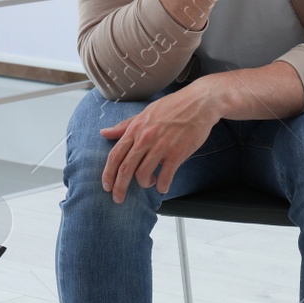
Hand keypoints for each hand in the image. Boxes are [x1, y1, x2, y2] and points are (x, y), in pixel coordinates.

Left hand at [100, 87, 219, 201]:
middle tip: (118, 199)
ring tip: (150, 182)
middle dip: (119, 187)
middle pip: (125, 169)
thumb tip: (104, 133)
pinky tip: (163, 186)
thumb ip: (125, 126)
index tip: (106, 186)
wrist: (199, 103)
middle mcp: (145, 138)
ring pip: (143, 174)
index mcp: (136, 128)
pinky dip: (162, 186)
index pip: (115, 155)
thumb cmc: (172, 107)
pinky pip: (165, 177)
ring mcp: (161, 146)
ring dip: (145, 183)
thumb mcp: (145, 113)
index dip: (108, 174)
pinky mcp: (177, 153)